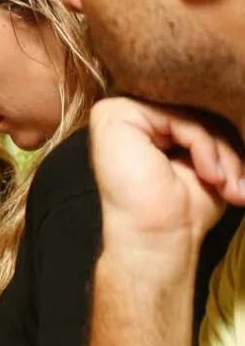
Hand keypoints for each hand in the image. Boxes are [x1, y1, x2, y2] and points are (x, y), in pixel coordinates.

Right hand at [90, 98, 244, 256]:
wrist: (157, 239)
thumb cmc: (181, 209)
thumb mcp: (209, 162)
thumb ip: (212, 132)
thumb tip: (239, 105)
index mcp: (143, 127)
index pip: (193, 114)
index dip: (222, 141)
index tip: (239, 181)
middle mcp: (126, 115)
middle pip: (192, 112)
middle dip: (224, 147)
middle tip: (237, 185)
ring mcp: (115, 113)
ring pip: (188, 114)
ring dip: (219, 151)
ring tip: (225, 184)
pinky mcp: (114, 115)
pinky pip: (177, 117)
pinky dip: (203, 145)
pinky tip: (209, 175)